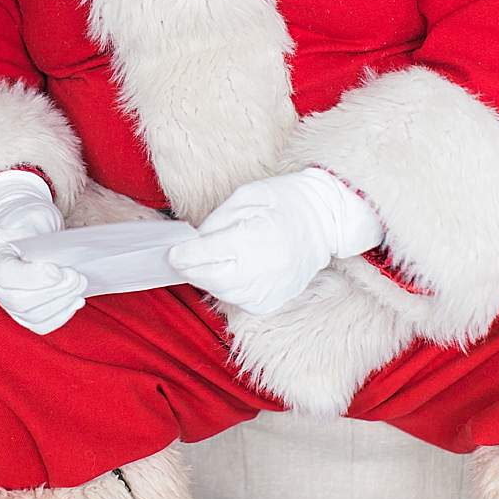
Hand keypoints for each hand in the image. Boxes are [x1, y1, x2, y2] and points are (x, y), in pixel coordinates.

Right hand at [0, 169, 86, 334]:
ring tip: (80, 284)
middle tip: (77, 277)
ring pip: (32, 316)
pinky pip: (40, 324)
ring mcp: (5, 301)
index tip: (59, 270)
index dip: (34, 277)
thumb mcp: (30, 217)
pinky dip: (62, 315)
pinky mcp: (22, 313)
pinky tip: (75, 300)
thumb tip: (59, 259)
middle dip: (55, 291)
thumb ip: (39, 235)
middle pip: (19, 301)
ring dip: (62, 302)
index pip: (4, 275)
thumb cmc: (28, 224)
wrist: (25, 232)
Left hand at [169, 168, 383, 316]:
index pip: (206, 255)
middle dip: (193, 268)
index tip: (172, 253)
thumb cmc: (284, 201)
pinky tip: (237, 271)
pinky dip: (230, 288)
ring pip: (221, 292)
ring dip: (210, 278)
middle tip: (186, 257)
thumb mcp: (245, 197)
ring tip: (216, 260)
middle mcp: (264, 268)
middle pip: (209, 278)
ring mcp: (270, 288)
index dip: (183, 255)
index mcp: (256, 237)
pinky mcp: (273, 300)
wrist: (325, 219)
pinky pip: (239, 300)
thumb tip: (191, 246)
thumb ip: (216, 223)